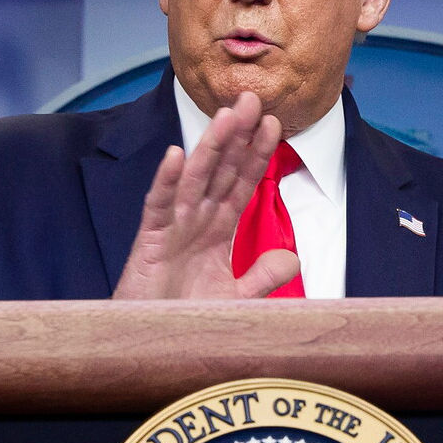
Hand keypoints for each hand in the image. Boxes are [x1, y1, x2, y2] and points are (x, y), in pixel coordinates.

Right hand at [112, 91, 299, 298]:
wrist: (150, 344)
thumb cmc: (185, 317)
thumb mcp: (235, 298)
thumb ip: (262, 277)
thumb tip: (292, 257)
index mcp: (217, 229)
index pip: (242, 183)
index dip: (257, 154)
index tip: (273, 123)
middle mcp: (196, 220)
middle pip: (221, 170)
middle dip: (237, 135)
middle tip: (251, 98)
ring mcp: (173, 228)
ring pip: (194, 179)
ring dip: (210, 147)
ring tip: (225, 116)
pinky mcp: (150, 242)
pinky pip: (159, 206)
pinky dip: (167, 181)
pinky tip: (176, 155)